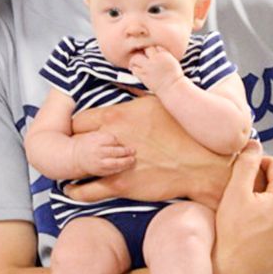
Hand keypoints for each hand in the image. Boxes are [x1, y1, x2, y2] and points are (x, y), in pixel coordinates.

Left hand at [64, 97, 228, 206]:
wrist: (201, 162)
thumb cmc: (181, 130)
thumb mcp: (156, 102)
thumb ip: (132, 97)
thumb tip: (122, 82)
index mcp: (115, 116)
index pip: (77, 120)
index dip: (75, 128)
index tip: (78, 133)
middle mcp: (109, 138)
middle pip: (72, 142)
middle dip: (71, 146)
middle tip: (73, 151)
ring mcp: (111, 163)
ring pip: (74, 166)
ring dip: (71, 168)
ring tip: (71, 169)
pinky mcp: (119, 185)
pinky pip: (84, 191)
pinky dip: (75, 190)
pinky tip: (74, 188)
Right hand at [71, 130, 134, 176]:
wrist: (75, 157)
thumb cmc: (88, 144)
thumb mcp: (94, 135)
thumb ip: (106, 135)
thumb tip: (122, 136)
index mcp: (95, 141)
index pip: (111, 139)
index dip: (118, 141)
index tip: (122, 141)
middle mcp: (97, 152)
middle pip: (114, 151)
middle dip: (125, 151)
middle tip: (133, 150)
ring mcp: (98, 162)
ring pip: (114, 163)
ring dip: (125, 162)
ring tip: (132, 159)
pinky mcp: (99, 171)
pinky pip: (112, 171)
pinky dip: (120, 168)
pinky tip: (126, 166)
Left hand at [128, 46, 182, 92]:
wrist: (173, 87)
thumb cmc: (173, 75)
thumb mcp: (172, 60)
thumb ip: (163, 52)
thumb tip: (155, 47)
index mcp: (163, 55)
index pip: (153, 46)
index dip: (151, 49)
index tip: (149, 53)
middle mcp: (155, 60)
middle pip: (144, 49)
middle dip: (144, 52)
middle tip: (142, 56)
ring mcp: (148, 68)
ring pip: (135, 58)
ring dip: (135, 60)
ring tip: (136, 63)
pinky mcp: (144, 76)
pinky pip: (134, 70)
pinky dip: (134, 69)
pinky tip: (136, 70)